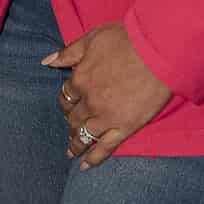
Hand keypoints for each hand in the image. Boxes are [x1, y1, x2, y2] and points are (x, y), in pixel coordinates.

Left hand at [44, 22, 171, 167]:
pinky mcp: (124, 128)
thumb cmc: (126, 40)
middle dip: (70, 121)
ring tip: (71, 152)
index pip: (67, 94)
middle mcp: (89, 102)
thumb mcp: (92, 38)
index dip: (67, 98)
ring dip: (75, 144)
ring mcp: (106, 117)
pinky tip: (85, 166)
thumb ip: (69, 52)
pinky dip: (93, 158)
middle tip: (70, 126)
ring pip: (84, 135)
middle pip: (73, 116)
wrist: (157, 51)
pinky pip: (105, 147)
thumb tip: (47, 61)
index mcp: (80, 79)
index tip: (70, 102)